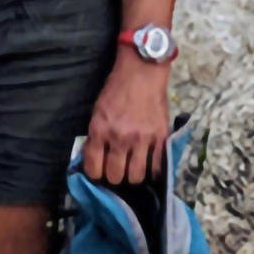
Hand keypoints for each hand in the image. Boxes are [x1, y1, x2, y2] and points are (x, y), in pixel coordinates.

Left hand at [84, 56, 169, 186]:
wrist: (141, 75)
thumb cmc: (115, 91)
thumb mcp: (97, 112)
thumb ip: (95, 135)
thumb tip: (93, 158)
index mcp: (100, 130)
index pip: (93, 167)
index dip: (94, 174)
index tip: (97, 174)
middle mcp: (120, 138)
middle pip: (116, 176)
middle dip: (114, 178)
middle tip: (115, 172)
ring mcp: (142, 140)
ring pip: (137, 176)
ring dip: (133, 177)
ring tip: (131, 171)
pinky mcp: (161, 139)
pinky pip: (157, 168)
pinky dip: (152, 172)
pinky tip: (147, 167)